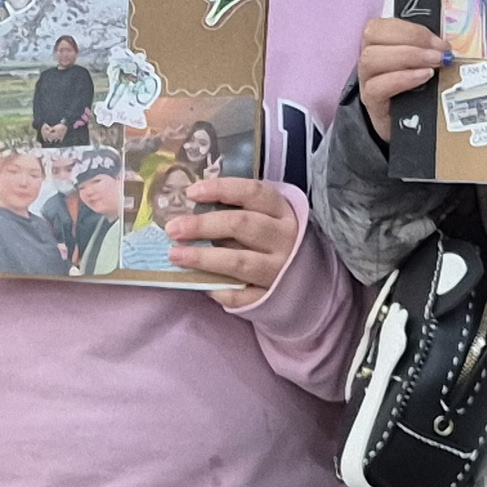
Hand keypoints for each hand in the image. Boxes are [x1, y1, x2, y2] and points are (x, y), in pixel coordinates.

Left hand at [169, 174, 302, 303]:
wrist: (313, 284)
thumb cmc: (276, 243)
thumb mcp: (268, 220)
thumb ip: (238, 212)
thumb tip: (190, 210)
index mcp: (283, 212)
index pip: (254, 192)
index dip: (222, 189)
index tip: (192, 193)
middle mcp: (285, 239)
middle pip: (243, 225)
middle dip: (204, 225)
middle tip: (173, 228)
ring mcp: (280, 270)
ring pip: (240, 261)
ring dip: (204, 258)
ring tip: (176, 256)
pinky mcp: (273, 297)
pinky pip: (241, 294)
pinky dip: (219, 289)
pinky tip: (201, 283)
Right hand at [357, 16, 449, 133]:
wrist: (407, 129)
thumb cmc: (416, 93)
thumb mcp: (424, 67)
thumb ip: (430, 51)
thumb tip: (449, 45)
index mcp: (379, 44)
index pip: (383, 24)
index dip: (412, 29)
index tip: (440, 42)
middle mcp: (369, 59)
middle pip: (374, 35)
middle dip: (412, 39)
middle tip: (440, 53)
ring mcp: (366, 81)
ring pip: (371, 58)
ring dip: (408, 56)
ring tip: (434, 65)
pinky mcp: (371, 102)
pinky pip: (377, 86)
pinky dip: (402, 78)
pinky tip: (423, 78)